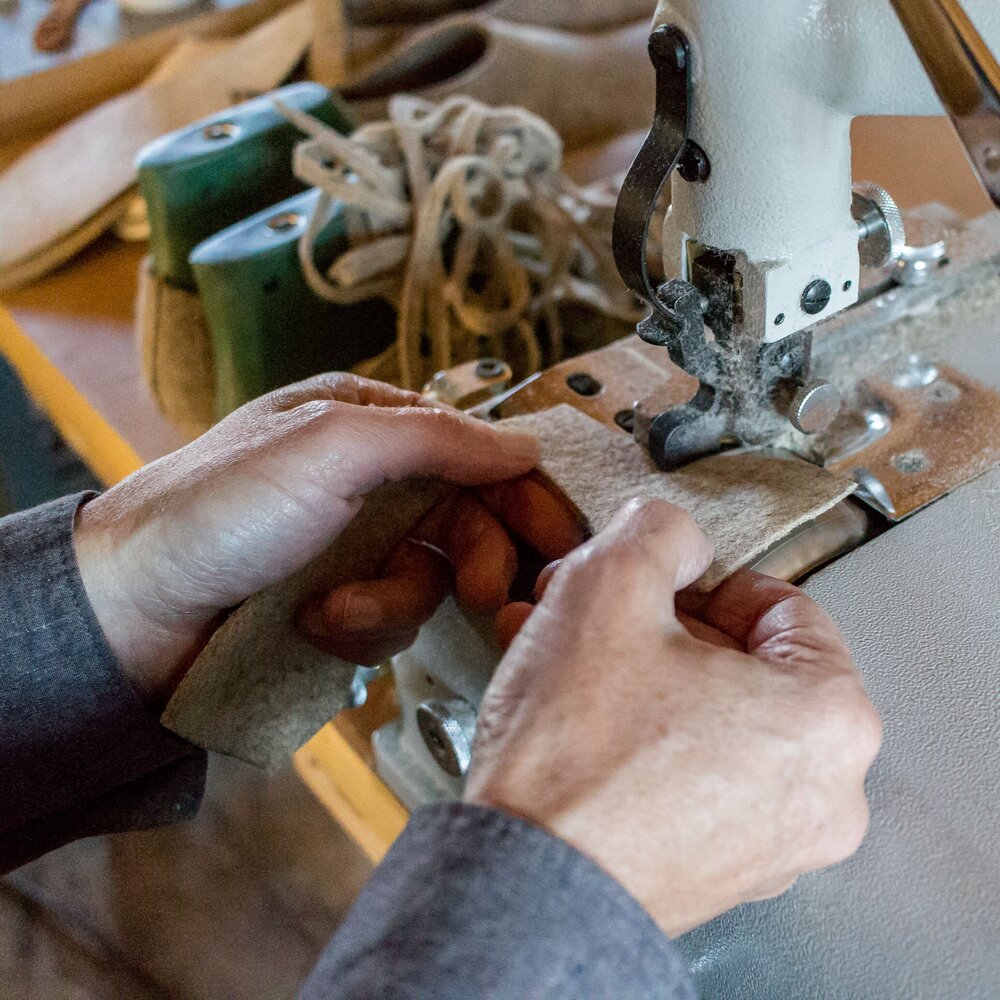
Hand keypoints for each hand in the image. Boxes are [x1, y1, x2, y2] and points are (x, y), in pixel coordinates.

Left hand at [74, 374, 580, 705]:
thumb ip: (436, 439)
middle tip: (488, 596)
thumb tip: (525, 445)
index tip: (563, 538)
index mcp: (367, 422)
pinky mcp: (341, 601)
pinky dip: (363, 628)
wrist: (131, 609)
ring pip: (432, 578)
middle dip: (476, 559)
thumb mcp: (331, 448)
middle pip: (468, 517)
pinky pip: (393, 619)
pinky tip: (318, 626)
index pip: (475, 451)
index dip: (524, 493)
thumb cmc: (216, 508)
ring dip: (395, 602)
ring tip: (341, 610)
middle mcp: (368, 479)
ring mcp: (355, 544)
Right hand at [466, 498, 881, 937]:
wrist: (526, 881)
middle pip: (740, 664)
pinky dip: (641, 738)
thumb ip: (658, 530)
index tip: (648, 590)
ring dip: (636, 677)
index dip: (699, 582)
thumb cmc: (577, 752)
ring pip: (709, 718)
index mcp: (830, 717)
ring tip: (565, 663)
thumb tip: (676, 536)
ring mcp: (774, 842)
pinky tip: (575, 719)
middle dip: (655, 629)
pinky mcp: (722, 873)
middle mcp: (823, 792)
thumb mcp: (608, 586)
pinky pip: (692, 776)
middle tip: (592, 619)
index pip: (779, 606)